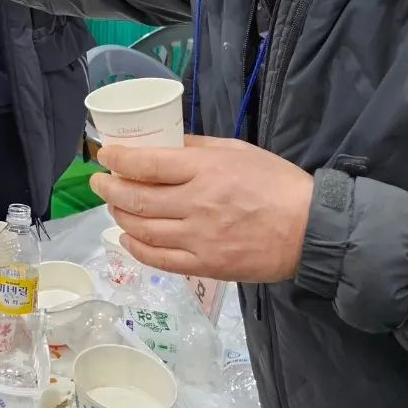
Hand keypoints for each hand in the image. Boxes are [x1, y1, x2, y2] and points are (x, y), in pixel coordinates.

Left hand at [90, 136, 313, 282]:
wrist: (310, 229)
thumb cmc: (275, 182)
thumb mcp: (235, 149)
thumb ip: (196, 147)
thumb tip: (163, 142)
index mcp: (203, 170)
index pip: (146, 165)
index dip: (118, 160)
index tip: (104, 155)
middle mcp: (195, 204)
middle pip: (137, 199)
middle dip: (109, 189)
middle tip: (98, 181)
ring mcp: (199, 238)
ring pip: (143, 230)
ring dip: (119, 217)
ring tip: (112, 206)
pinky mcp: (207, 265)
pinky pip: (161, 260)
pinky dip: (137, 249)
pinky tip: (127, 239)